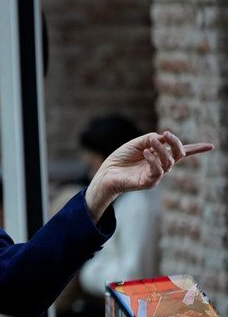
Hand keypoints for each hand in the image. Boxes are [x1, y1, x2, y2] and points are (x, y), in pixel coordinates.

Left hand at [85, 130, 212, 221]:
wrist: (106, 173)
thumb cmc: (121, 158)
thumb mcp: (136, 143)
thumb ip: (151, 139)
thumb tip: (163, 137)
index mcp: (160, 156)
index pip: (181, 152)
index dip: (196, 149)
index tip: (211, 146)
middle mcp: (161, 166)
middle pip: (178, 155)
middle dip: (176, 143)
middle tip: (166, 134)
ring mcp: (156, 175)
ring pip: (169, 162)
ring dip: (161, 149)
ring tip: (150, 143)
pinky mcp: (148, 183)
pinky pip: (157, 171)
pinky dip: (153, 160)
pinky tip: (146, 153)